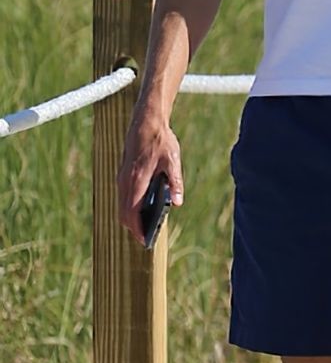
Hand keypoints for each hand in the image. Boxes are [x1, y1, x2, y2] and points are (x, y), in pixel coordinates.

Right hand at [118, 111, 184, 245]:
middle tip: (148, 237)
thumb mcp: (173, 161)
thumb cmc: (161, 141)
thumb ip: (175, 182)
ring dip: (131, 217)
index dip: (137, 229)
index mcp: (137, 180)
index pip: (131, 212)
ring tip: (147, 226)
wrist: (145, 122)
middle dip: (134, 227)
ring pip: (122, 205)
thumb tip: (178, 203)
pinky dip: (130, 207)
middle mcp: (125, 181)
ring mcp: (121, 178)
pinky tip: (144, 209)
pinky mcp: (122, 174)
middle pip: (123, 213)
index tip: (146, 240)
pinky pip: (123, 196)